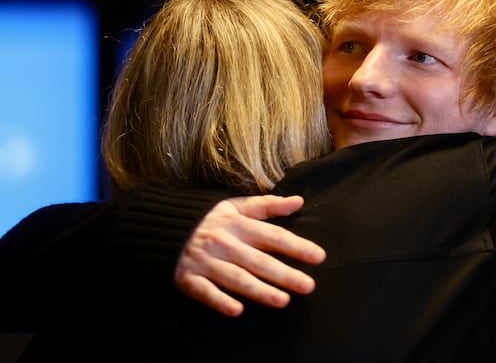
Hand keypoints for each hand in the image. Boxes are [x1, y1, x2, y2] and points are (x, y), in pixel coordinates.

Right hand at [175, 194, 325, 316]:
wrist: (160, 227)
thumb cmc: (207, 219)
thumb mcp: (235, 206)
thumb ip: (268, 205)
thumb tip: (298, 201)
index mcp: (238, 225)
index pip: (273, 235)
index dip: (296, 246)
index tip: (318, 256)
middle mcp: (225, 243)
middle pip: (259, 260)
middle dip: (285, 274)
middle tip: (308, 286)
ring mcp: (206, 262)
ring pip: (236, 278)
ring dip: (259, 290)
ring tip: (283, 301)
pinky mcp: (189, 279)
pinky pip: (205, 292)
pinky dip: (220, 301)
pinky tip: (237, 311)